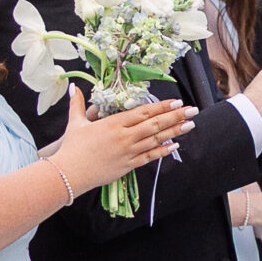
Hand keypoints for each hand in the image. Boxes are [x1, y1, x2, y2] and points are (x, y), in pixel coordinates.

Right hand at [51, 86, 192, 193]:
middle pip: (155, 124)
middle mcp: (125, 136)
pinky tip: (175, 146)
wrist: (69, 173)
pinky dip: (163, 151)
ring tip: (190, 125)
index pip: (143, 112)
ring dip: (175, 132)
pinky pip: (150, 157)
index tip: (176, 101)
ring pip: (156, 140)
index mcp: (114, 123)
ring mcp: (128, 152)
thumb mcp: (75, 123)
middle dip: (175, 116)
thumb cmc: (72, 148)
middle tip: (192, 110)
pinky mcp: (129, 165)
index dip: (161, 106)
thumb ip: (77, 104)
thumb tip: (73, 87)